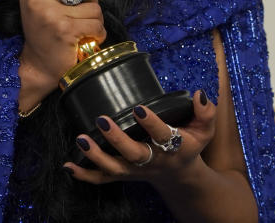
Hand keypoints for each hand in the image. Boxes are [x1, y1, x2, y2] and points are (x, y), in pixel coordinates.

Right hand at [17, 0, 104, 105]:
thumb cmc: (44, 33)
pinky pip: (96, 23)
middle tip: (78, 17)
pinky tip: (87, 39)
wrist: (38, 66)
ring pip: (94, 6)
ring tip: (82, 30)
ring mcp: (51, 13)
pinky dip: (98, 33)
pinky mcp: (65, 29)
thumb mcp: (44, 2)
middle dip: (89, 3)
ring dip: (94, 20)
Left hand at [64, 90, 214, 188]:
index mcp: (173, 148)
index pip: (162, 135)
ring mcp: (135, 170)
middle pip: (134, 155)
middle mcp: (153, 161)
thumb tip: (198, 94)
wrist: (180, 175)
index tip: (140, 108)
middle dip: (117, 139)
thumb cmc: (189, 146)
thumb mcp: (204, 130)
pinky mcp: (122, 175)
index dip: (151, 123)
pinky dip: (84, 175)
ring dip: (95, 156)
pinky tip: (68, 165)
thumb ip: (205, 112)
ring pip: (114, 168)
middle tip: (103, 120)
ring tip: (81, 138)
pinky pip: (101, 179)